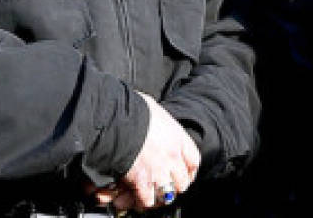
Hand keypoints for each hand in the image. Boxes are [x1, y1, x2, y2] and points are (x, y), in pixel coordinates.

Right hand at [91, 92, 200, 210]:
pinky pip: (147, 200)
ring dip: (158, 197)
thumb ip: (160, 124)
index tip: (184, 174)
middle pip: (182, 183)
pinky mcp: (141, 181)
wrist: (118, 118)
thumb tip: (154, 122)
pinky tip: (135, 197)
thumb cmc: (135, 110)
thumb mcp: (156, 112)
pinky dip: (141, 202)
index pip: (193, 162)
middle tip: (164, 187)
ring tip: (150, 195)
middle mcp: (172, 157)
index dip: (189, 172)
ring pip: (166, 195)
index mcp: (178, 139)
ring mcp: (158, 170)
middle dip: (174, 187)